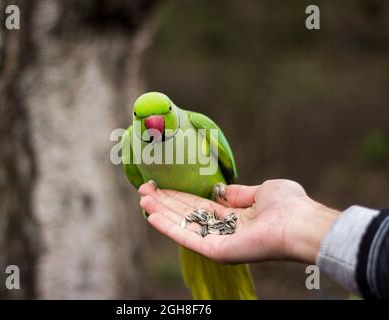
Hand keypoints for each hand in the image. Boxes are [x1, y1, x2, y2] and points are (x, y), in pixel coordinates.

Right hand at [139, 179, 338, 263]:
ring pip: (182, 225)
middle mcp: (222, 229)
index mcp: (232, 216)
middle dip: (164, 202)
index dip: (178, 195)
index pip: (197, 205)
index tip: (160, 185)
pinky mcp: (216, 250)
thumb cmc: (288, 205)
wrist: (300, 222)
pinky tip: (150, 216)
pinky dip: (167, 228)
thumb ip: (237, 193)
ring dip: (160, 212)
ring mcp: (217, 241)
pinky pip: (187, 239)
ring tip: (142, 199)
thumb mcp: (261, 190)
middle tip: (143, 190)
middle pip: (185, 214)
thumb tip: (219, 190)